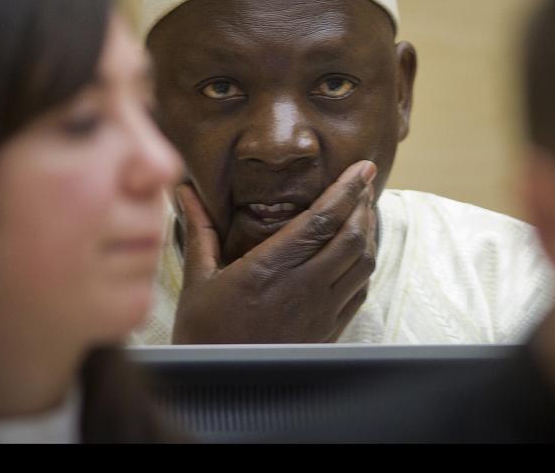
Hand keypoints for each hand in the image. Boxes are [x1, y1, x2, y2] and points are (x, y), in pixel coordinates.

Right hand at [171, 160, 377, 343]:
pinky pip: (360, 292)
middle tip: (364, 182)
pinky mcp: (328, 331)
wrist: (221, 387)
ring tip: (364, 211)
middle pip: (352, 238)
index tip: (363, 167)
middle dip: (364, 204)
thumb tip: (185, 190)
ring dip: (369, 233)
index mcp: (270, 269)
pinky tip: (357, 253)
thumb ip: (200, 230)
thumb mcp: (198, 279)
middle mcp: (302, 288)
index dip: (348, 190)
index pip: (322, 220)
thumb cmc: (205, 332)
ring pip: (363, 264)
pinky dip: (365, 265)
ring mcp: (320, 312)